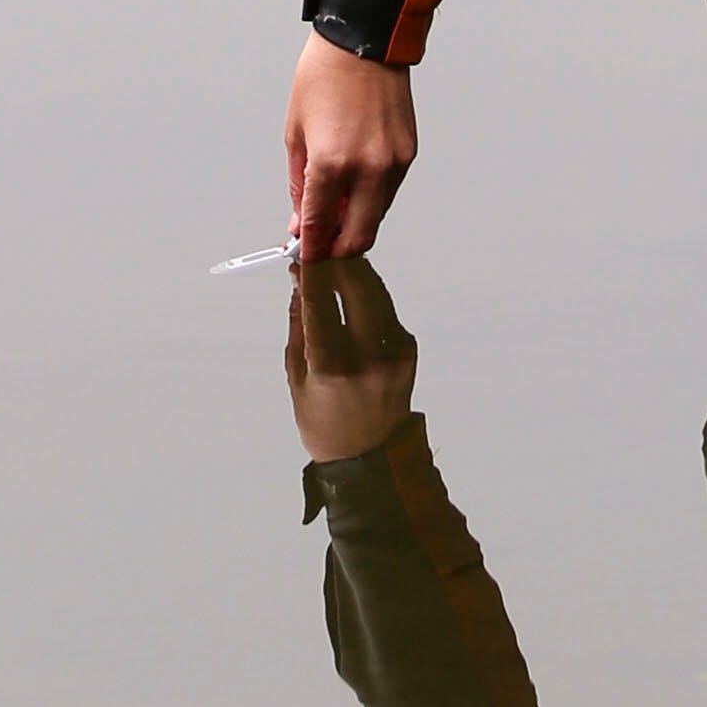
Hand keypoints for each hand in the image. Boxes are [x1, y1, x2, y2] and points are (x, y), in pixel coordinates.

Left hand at [286, 33, 416, 267]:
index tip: (303, 255)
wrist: (364, 42)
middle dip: (336, 249)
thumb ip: (299, 184)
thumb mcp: (296, 132)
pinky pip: (388, 193)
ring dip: (354, 223)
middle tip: (321, 244)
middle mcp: (368, 168)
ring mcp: (394, 163)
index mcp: (332, 162)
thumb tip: (302, 221)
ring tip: (334, 207)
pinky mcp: (409, 155)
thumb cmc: (323, 78)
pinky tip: (354, 182)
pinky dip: (370, 199)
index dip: (310, 248)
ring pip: (375, 218)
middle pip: (357, 238)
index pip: (320, 226)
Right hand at [286, 254, 417, 460]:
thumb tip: (299, 278)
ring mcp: (394, 351)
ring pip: (375, 289)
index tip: (302, 249)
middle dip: (337, 260)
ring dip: (353, 271)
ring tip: (333, 265)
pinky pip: (385, 307)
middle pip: (357, 283)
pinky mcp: (409, 348)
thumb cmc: (322, 420)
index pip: (321, 300)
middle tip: (320, 250)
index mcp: (332, 366)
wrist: (370, 456)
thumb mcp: (297, 376)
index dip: (311, 268)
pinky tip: (352, 295)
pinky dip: (367, 295)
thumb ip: (299, 323)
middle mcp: (368, 356)